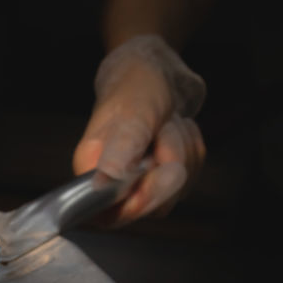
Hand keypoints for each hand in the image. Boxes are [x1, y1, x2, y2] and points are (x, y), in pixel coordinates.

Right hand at [72, 35, 206, 224]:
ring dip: (183, 152)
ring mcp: (136, 182)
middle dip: (169, 164)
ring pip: (172, 192)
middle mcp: (109, 180)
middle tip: (162, 131)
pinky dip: (192, 152)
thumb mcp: (134, 110)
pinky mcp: (159, 179)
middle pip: (148, 205)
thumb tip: (106, 179)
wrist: (157, 70)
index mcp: (91, 167)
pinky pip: (188, 181)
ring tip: (167, 126)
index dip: (138, 199)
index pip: (108, 212)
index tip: (154, 166)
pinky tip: (177, 132)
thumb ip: (123, 146)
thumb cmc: (138, 84)